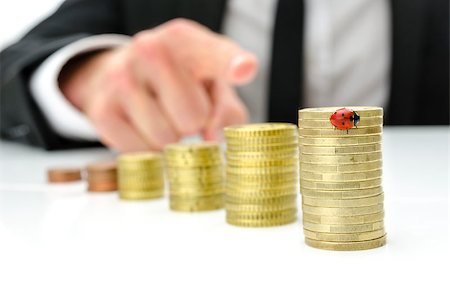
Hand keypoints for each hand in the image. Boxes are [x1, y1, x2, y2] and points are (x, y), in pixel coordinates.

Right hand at [60, 19, 257, 151]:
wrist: (122, 73)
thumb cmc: (178, 81)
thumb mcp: (211, 85)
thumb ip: (227, 110)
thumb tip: (213, 138)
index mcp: (184, 39)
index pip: (214, 54)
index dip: (231, 64)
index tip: (243, 70)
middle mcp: (149, 50)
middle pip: (193, 118)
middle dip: (192, 123)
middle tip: (180, 107)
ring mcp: (120, 78)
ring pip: (166, 139)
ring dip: (169, 138)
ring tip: (160, 114)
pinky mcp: (101, 109)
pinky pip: (140, 151)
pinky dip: (146, 147)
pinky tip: (141, 124)